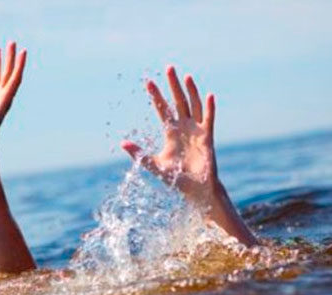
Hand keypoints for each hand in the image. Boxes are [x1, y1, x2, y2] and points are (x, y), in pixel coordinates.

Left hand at [122, 65, 258, 245]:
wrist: (195, 189)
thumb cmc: (176, 178)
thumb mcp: (154, 165)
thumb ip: (140, 154)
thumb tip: (122, 144)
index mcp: (171, 132)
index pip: (162, 109)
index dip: (156, 95)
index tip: (148, 82)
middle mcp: (184, 127)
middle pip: (178, 101)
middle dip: (173, 85)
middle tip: (169, 68)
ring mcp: (196, 131)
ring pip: (194, 106)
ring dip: (191, 91)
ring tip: (187, 76)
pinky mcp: (208, 137)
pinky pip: (209, 119)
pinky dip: (209, 108)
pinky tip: (210, 95)